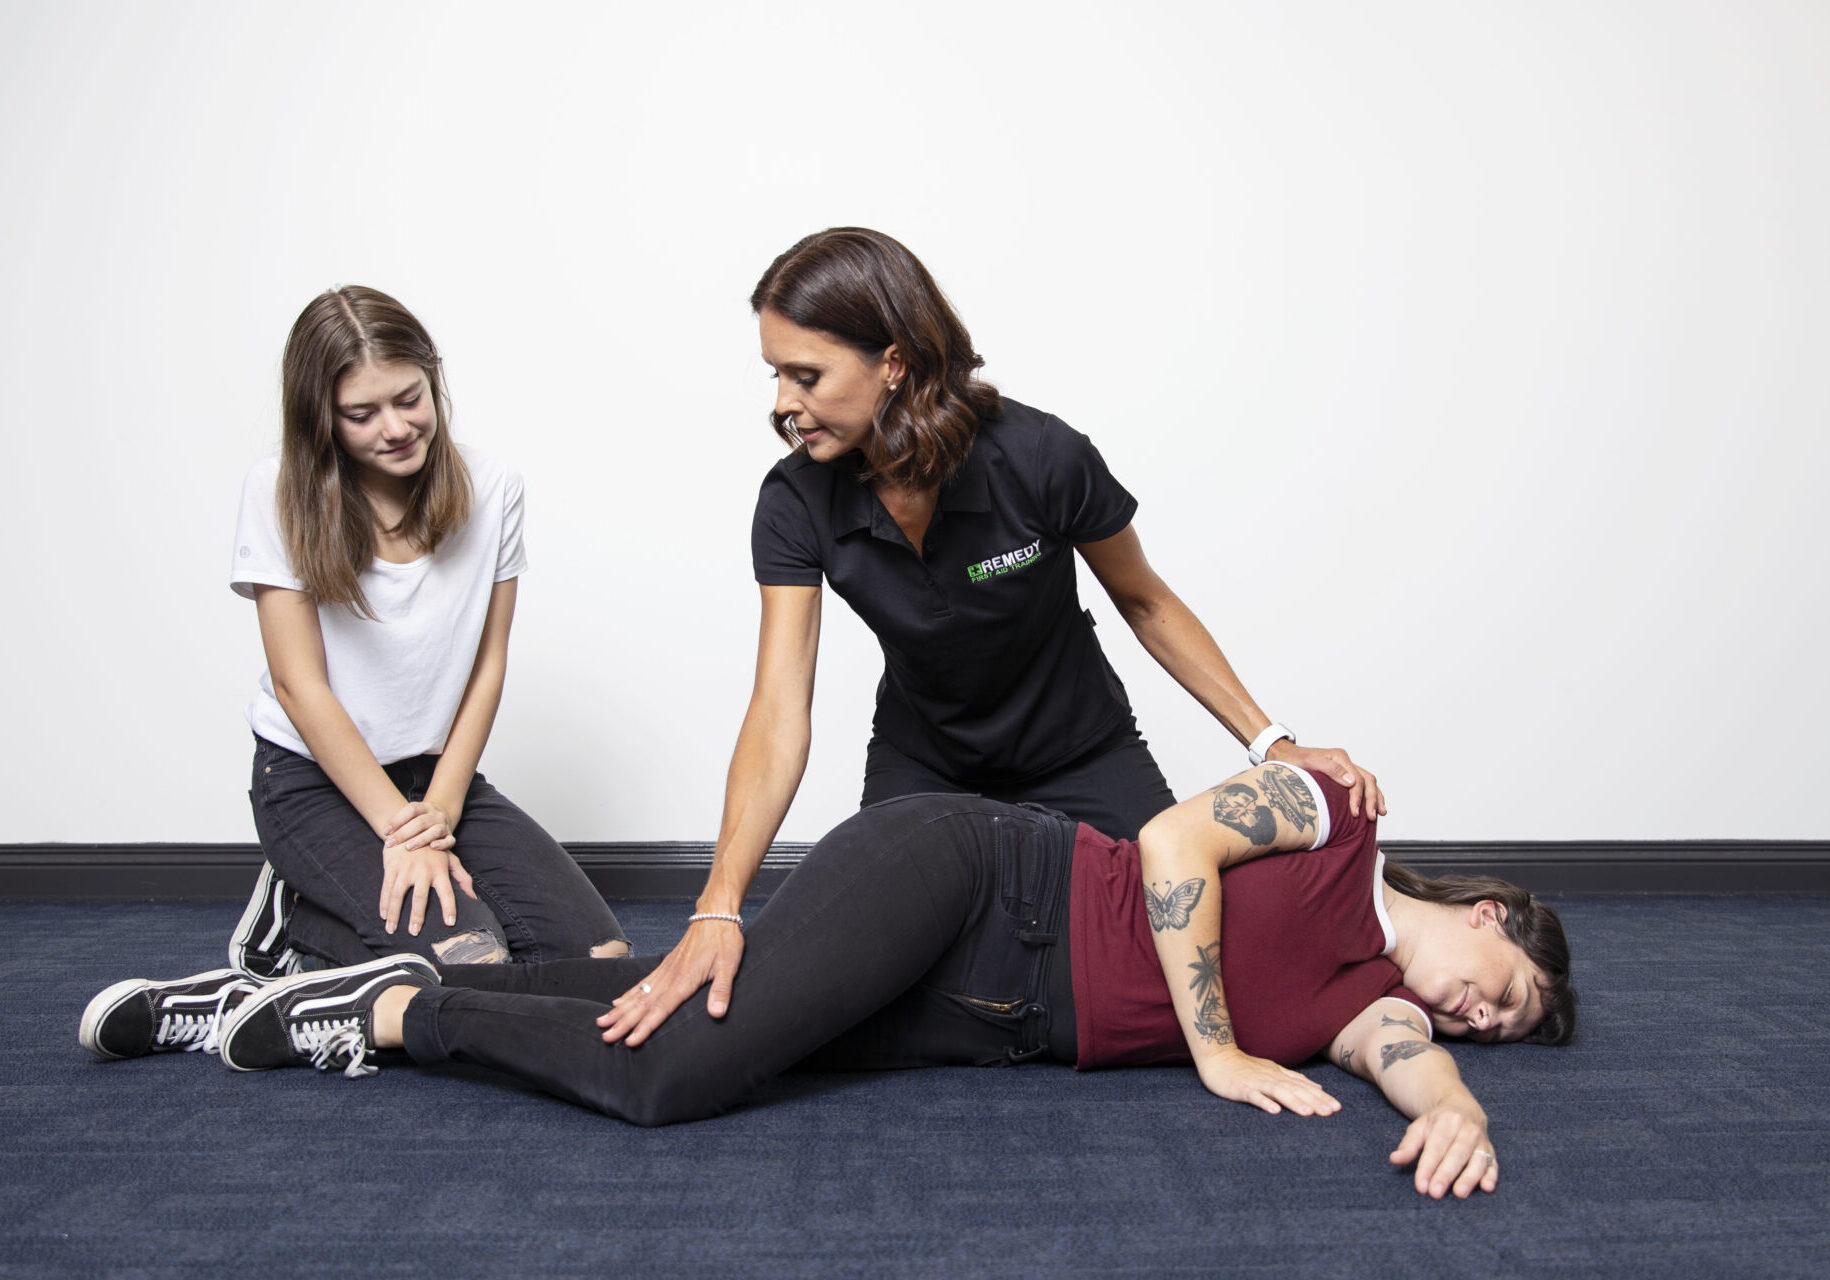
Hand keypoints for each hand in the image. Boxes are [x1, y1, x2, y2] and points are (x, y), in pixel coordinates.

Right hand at [380, 843, 475, 936]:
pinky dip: (383, 903)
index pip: (447, 892)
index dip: (449, 907)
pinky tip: (383, 916)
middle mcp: (423, 870)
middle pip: (420, 897)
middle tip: (415, 932)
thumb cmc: (434, 848)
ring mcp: (405, 869)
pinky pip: (386, 888)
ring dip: (394, 914)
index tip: (450, 922)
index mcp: (439, 870)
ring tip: (392, 930)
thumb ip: (462, 878)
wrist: (411, 826)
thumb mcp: (450, 858)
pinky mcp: (391, 867)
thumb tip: (473, 897)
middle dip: (417, 916)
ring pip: (398, 895)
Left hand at [385, 799, 456, 853]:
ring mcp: (444, 825)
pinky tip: (432, 847)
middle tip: (390, 843)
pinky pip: (449, 840)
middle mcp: (436, 814)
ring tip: (407, 847)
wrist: (443, 817)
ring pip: (435, 831)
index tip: (385, 831)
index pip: (411, 809)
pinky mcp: (450, 836)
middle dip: (403, 833)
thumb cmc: (420, 820)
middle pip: (420, 822)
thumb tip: (385, 832)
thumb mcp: (413, 815)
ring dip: (420, 839)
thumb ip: (401, 822)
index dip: (397, 820)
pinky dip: (442, 844)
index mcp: (425, 807)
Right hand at [597, 918, 745, 1046]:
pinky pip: (642, 983)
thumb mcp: (729, 965)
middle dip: (623, 1023)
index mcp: (683, 980)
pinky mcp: (665, 966)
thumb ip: (721, 991)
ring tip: (603, 1022)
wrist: (715, 915)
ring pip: (638, 995)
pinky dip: (628, 994)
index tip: (630, 1040)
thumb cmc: (723, 940)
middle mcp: (669, 977)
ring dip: (620, 1010)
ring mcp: (665, 971)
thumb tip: (716, 1014)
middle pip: (643, 1005)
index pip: (660, 1009)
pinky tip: (618, 1002)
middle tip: (606, 1037)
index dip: (645, 1026)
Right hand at [1198, 1047, 1340, 1115]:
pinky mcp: (1241, 1088)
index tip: (1337, 1108)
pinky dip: (1264, 1103)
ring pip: (1278, 1092)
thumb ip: (1294, 1079)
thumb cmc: (1245, 1067)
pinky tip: (1274, 1112)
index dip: (1321, 1097)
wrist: (1217, 1056)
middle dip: (1314, 1101)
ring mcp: (1256, 1082)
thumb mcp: (1272, 1070)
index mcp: (1279, 1075)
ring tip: (1309, 1113)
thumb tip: (1318, 1087)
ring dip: (1294, 1102)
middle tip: (1331, 1112)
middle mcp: (1271, 1078)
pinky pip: (1254, 1096)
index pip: (1304, 1087)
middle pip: (1296, 1090)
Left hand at [1267, 741, 1385, 817]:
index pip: (1357, 779)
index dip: (1358, 798)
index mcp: (1340, 757)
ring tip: (1380, 813)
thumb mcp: (1309, 763)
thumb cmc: (1294, 761)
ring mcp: (1345, 768)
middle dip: (1372, 799)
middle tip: (1371, 817)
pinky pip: (1362, 784)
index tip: (1355, 813)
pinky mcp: (1342, 775)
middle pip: (1368, 780)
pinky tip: (1372, 805)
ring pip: (1369, 782)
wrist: (1285, 756)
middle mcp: (1345, 762)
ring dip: (1376, 797)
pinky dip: (1369, 794)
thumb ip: (1331, 770)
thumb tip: (1352, 782)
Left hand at [1390, 1102, 1498, 1197]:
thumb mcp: (1420, 1128)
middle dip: (1445, 1175)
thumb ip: (1408, 1145)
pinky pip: (1493, 1165)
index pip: (1436, 1147)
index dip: (1427, 1167)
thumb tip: (1395, 1159)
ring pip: (1477, 1161)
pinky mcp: (1492, 1152)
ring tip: (1459, 1194)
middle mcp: (1468, 1130)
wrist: (1464, 1109)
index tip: (1421, 1186)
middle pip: (1456, 1155)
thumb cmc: (1438, 1124)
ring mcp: (1483, 1141)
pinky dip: (1491, 1176)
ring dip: (1469, 1178)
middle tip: (1435, 1193)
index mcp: (1448, 1121)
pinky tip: (1487, 1188)